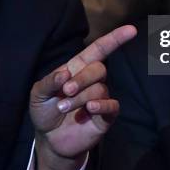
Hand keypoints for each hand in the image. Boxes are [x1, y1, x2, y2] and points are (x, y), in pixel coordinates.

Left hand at [29, 25, 136, 169]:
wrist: (49, 140)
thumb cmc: (45, 111)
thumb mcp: (38, 94)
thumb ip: (49, 81)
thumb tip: (64, 74)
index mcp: (77, 68)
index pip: (99, 49)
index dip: (115, 39)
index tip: (132, 30)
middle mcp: (91, 80)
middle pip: (99, 68)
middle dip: (81, 79)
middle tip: (65, 92)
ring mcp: (100, 97)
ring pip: (100, 88)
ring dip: (80, 98)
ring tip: (63, 108)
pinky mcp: (106, 116)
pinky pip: (112, 105)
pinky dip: (101, 105)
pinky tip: (89, 109)